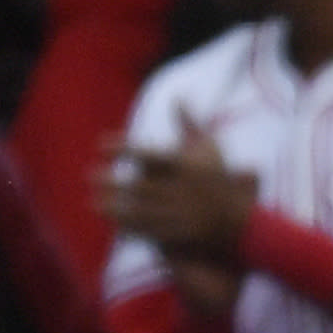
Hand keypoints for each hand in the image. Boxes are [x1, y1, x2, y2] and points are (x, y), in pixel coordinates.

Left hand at [103, 126, 259, 265]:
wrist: (243, 223)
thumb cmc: (221, 180)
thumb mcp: (211, 148)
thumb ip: (189, 124)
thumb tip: (177, 96)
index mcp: (186, 166)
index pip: (148, 154)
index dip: (123, 149)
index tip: (100, 145)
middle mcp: (181, 190)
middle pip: (140, 185)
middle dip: (113, 182)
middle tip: (90, 176)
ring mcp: (181, 214)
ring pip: (142, 211)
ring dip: (116, 208)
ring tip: (94, 202)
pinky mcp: (181, 235)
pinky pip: (151, 232)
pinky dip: (130, 227)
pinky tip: (113, 222)